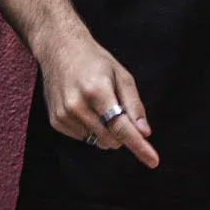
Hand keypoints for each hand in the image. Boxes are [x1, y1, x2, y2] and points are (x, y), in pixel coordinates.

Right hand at [34, 27, 158, 168]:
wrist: (59, 49)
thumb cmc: (94, 61)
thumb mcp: (121, 75)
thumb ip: (134, 105)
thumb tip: (144, 133)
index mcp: (97, 91)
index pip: (121, 126)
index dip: (139, 145)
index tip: (153, 160)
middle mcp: (77, 105)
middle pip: (111, 139)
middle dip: (121, 132)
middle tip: (117, 109)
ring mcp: (64, 115)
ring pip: (97, 141)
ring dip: (104, 130)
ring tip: (97, 104)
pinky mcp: (56, 121)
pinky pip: (83, 138)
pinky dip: (90, 129)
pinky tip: (84, 108)